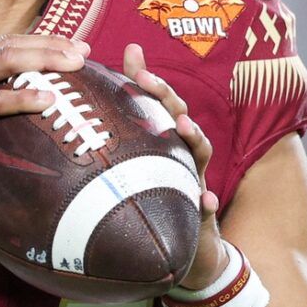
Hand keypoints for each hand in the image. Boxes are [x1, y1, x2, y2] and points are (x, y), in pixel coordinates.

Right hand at [0, 35, 88, 204]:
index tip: (69, 46)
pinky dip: (24, 98)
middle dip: (48, 43)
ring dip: (43, 59)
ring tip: (74, 64)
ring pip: (3, 61)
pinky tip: (49, 100)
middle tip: (82, 50)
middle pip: (6, 45)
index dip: (36, 41)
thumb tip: (16, 107)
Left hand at [123, 43, 226, 290]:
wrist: (184, 250)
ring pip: (200, 155)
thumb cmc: (153, 198)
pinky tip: (205, 200)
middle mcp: (183, 155)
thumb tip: (99, 89)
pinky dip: (207, 202)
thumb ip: (121, 128)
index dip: (148, 79)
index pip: (159, 103)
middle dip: (167, 97)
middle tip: (148, 79)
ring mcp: (194, 181)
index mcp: (165, 141)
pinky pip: (207, 207)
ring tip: (184, 126)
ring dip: (195, 138)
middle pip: (180, 118)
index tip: (132, 57)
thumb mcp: (134, 165)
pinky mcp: (201, 214)